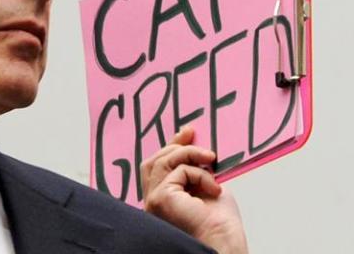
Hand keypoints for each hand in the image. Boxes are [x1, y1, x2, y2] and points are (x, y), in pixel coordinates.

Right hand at [141, 127, 247, 253]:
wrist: (225, 244)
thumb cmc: (220, 226)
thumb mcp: (206, 188)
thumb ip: (194, 171)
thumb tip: (195, 148)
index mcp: (162, 201)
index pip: (157, 168)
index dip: (170, 148)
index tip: (187, 134)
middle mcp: (152, 201)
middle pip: (153, 161)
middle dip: (173, 144)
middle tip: (192, 133)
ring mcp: (153, 200)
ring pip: (163, 161)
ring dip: (190, 154)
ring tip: (211, 159)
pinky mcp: (160, 199)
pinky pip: (178, 171)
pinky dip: (199, 173)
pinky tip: (213, 187)